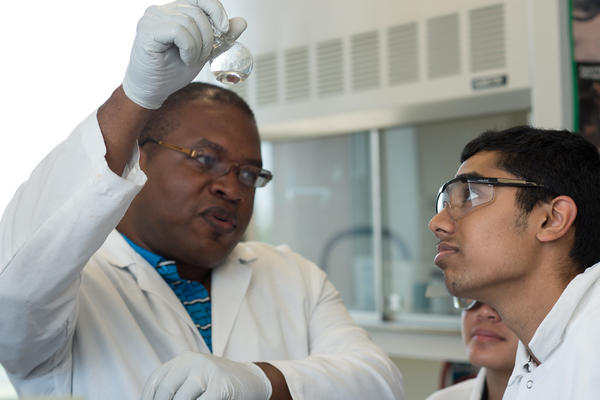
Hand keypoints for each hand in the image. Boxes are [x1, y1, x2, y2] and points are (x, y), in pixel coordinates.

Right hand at [123, 0, 246, 109]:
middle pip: (197, 12)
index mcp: (174, 12)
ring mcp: (152, 18)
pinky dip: (189, 48)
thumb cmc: (173, 71)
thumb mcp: (203, 52)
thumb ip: (221, 37)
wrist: (153, 90)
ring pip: (190, 22)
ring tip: (190, 60)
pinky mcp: (147, 30)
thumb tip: (242, 22)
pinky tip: (184, 59)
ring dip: (198, 46)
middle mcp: (161, 10)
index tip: (224, 31)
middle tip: (202, 56)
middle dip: (208, 37)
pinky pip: (179, 31)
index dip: (216, 10)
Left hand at [141, 351, 271, 399]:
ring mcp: (208, 371)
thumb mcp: (195, 379)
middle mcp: (193, 360)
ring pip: (182, 399)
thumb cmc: (219, 384)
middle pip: (166, 391)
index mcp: (184, 359)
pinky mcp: (221, 386)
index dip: (149, 398)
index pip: (156, 381)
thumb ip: (177, 387)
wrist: (252, 380)